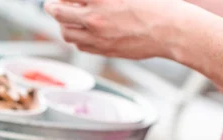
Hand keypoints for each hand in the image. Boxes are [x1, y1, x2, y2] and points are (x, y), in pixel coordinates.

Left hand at [44, 0, 177, 59]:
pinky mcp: (104, 51)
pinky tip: (79, 32)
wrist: (173, 31)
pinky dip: (76, 38)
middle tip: (50, 5)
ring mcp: (98, 37)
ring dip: (62, 25)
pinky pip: (80, 46)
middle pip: (59, 14)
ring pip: (67, 33)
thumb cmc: (157, 5)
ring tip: (64, 20)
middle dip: (52, 8)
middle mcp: (95, 18)